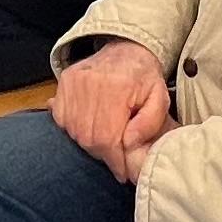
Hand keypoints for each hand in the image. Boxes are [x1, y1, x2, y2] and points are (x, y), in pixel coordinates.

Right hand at [54, 39, 177, 182]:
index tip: (122, 173)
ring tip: (106, 142)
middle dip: (103, 155)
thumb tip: (129, 143)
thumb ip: (150, 122)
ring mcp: (72, 82)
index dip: (114, 160)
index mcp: (117, 86)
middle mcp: (90, 83)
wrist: (125, 48)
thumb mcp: (160, 98)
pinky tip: (91, 128)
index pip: (108, 137)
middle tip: (116, 158)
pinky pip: (62, 119)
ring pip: (74, 131)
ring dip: (89, 144)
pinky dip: (74, 130)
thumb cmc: (144, 76)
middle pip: (88, 138)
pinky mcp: (63, 82)